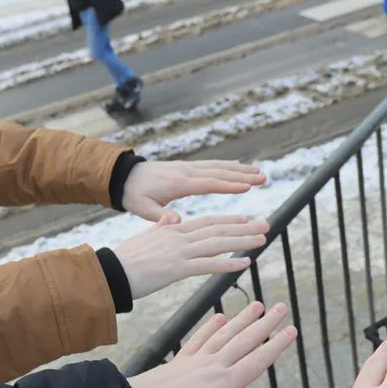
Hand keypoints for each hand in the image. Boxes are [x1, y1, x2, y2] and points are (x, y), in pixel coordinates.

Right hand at [115, 214, 267, 299]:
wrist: (110, 273)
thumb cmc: (124, 259)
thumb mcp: (144, 238)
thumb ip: (160, 227)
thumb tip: (170, 219)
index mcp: (172, 229)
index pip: (207, 221)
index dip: (229, 220)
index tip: (247, 219)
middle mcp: (179, 236)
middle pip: (217, 229)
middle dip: (244, 227)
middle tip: (265, 226)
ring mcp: (179, 252)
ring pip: (217, 244)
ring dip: (242, 242)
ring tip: (262, 240)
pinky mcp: (177, 269)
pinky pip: (208, 265)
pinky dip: (228, 263)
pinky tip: (245, 263)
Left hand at [122, 160, 265, 221]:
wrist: (123, 176)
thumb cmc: (133, 195)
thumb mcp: (142, 209)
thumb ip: (160, 216)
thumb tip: (177, 222)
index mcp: (178, 183)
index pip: (208, 183)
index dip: (229, 185)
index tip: (248, 186)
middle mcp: (186, 172)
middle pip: (219, 172)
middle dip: (242, 175)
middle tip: (263, 178)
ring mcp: (187, 167)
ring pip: (218, 166)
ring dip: (239, 170)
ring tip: (259, 173)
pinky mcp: (186, 167)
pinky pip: (211, 165)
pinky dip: (227, 166)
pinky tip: (239, 168)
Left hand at [129, 302, 296, 387]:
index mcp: (225, 383)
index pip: (257, 361)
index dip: (276, 345)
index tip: (292, 330)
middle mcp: (214, 366)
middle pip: (245, 341)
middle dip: (266, 325)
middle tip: (282, 307)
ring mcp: (197, 360)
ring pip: (226, 334)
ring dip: (243, 319)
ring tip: (258, 305)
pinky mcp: (182, 360)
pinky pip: (201, 338)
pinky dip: (212, 326)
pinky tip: (220, 317)